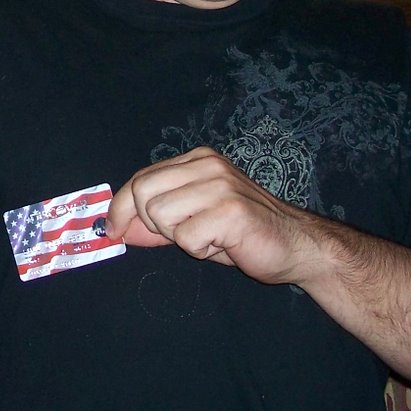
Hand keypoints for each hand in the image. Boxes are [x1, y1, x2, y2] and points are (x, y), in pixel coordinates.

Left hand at [106, 147, 324, 285]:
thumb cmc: (244, 234)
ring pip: (160, 216)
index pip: (140, 178)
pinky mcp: (231, 211)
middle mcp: (207, 165)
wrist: (298, 245)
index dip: (120, 208)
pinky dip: (200, 250)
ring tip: (210, 237)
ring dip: (180, 239)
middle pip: (143, 194)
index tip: (113, 230)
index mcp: (197, 160)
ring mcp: (220, 185)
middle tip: (182, 236)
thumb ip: (156, 221)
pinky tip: (224, 245)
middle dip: (151, 225)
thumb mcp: (193, 222)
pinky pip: (187, 238)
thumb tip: (116, 228)